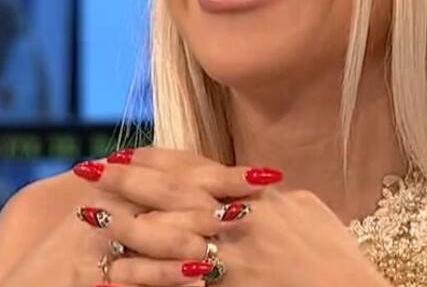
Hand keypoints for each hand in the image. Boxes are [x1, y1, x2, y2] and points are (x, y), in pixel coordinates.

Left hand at [81, 148, 389, 286]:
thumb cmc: (338, 257)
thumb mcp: (313, 212)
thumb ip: (282, 198)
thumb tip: (265, 187)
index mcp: (257, 196)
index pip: (199, 169)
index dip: (161, 160)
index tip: (130, 152)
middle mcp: (238, 219)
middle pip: (173, 194)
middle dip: (130, 181)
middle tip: (92, 169)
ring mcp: (230, 256)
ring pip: (166, 233)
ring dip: (124, 222)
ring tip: (87, 214)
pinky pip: (173, 281)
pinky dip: (141, 275)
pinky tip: (112, 272)